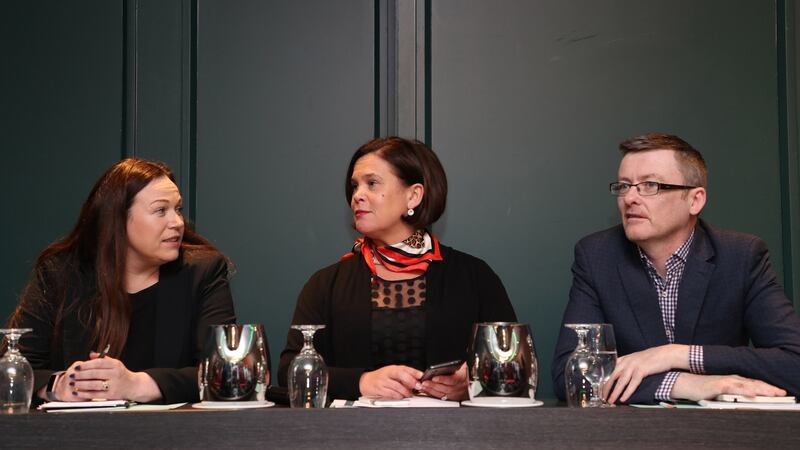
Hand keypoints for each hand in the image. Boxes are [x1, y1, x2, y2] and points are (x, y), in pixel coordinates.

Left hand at [63, 352, 160, 402]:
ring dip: (81, 384)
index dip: (86, 364)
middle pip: (95, 373)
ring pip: (94, 384)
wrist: (134, 386)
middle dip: (81, 374)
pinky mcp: (111, 395)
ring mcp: (114, 385)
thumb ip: (103, 359)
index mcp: (116, 365)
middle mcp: (116, 374)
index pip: (98, 363)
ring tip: (73, 383)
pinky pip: (95, 394)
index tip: (77, 366)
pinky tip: (78, 392)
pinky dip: (85, 394)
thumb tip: (91, 354)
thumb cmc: (121, 374)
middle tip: (72, 375)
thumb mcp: (115, 364)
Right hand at [359, 365, 422, 398]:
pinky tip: (400, 396)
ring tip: (409, 394)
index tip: (421, 376)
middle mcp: (388, 373)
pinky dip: (397, 396)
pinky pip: (390, 393)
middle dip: (411, 381)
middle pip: (401, 374)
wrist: (366, 382)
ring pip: (397, 386)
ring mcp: (383, 380)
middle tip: (417, 386)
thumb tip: (417, 381)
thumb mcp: (393, 374)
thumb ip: (404, 376)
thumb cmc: (382, 378)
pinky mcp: (379, 389)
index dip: (414, 372)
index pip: (405, 368)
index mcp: (393, 368)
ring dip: (405, 391)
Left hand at [419, 363, 467, 400]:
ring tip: (423, 386)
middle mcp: (460, 387)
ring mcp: (457, 394)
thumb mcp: (462, 363)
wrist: (471, 377)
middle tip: (424, 382)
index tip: (434, 378)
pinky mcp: (453, 398)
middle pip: (446, 389)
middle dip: (434, 386)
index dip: (443, 379)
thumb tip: (447, 355)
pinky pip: (442, 397)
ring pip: (443, 394)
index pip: (453, 380)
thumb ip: (455, 362)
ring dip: (432, 390)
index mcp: (463, 378)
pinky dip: (433, 394)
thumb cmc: (466, 369)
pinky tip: (427, 391)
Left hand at [605, 344, 687, 403]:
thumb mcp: (636, 360)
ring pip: (621, 382)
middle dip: (606, 388)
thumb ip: (628, 367)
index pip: (610, 372)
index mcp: (624, 359)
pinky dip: (627, 392)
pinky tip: (623, 399)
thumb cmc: (652, 359)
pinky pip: (632, 384)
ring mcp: (633, 365)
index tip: (601, 390)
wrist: (666, 354)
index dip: (605, 381)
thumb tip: (621, 377)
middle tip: (603, 398)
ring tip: (611, 401)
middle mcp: (626, 361)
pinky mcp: (641, 370)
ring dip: (615, 393)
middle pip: (612, 377)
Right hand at [671, 373, 786, 400]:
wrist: (683, 382)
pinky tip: (751, 393)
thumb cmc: (699, 386)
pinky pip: (732, 388)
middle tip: (781, 393)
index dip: (766, 387)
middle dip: (768, 388)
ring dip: (760, 389)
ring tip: (773, 393)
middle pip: (753, 383)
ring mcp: (723, 381)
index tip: (778, 392)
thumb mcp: (718, 389)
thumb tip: (743, 396)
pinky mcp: (716, 386)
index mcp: (732, 380)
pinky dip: (743, 391)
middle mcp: (730, 379)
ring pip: (746, 385)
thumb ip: (731, 391)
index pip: (752, 383)